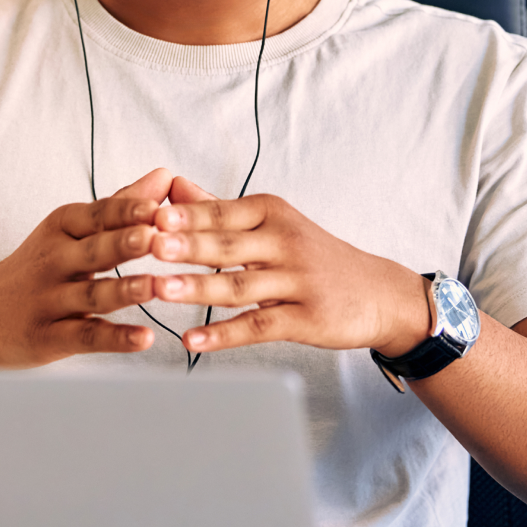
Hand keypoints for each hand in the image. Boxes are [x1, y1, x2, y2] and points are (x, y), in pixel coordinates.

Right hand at [0, 168, 174, 366]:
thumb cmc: (38, 267)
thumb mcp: (69, 230)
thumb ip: (119, 206)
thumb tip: (165, 175)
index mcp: (61, 229)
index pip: (97, 214)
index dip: (127, 210)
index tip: (158, 204)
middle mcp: (53, 261)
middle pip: (93, 250)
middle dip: (124, 242)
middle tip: (154, 236)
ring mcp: (48, 301)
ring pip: (90, 295)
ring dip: (123, 290)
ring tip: (154, 286)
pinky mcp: (47, 338)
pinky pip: (85, 337)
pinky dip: (115, 339)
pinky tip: (144, 338)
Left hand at [150, 181, 432, 356]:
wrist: (377, 293)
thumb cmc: (314, 256)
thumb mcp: (273, 224)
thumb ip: (221, 208)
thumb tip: (175, 187)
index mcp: (272, 213)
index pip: (222, 212)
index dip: (185, 215)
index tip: (148, 214)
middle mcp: (285, 242)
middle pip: (228, 245)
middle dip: (187, 244)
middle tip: (149, 244)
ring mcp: (297, 281)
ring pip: (239, 286)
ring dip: (198, 288)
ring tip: (161, 289)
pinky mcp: (306, 318)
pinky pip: (259, 326)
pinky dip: (223, 334)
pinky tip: (192, 340)